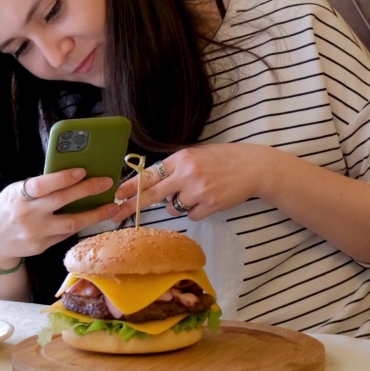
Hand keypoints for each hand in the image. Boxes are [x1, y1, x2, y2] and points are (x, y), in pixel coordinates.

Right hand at [0, 168, 117, 267]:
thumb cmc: (6, 209)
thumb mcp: (14, 192)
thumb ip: (37, 187)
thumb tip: (70, 176)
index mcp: (18, 196)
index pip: (41, 185)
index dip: (62, 178)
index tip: (82, 171)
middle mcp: (27, 215)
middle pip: (62, 202)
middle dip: (87, 191)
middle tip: (107, 182)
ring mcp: (36, 233)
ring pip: (71, 223)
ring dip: (95, 214)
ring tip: (112, 206)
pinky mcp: (42, 247)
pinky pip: (66, 234)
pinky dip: (81, 224)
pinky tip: (94, 217)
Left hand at [111, 144, 276, 222]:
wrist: (253, 167)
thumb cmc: (223, 159)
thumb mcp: (197, 154)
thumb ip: (176, 167)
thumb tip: (152, 183)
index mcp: (182, 158)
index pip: (150, 174)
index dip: (131, 186)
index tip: (116, 194)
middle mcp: (188, 174)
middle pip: (153, 194)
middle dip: (133, 205)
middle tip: (117, 213)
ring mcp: (199, 191)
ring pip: (173, 208)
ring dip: (178, 204)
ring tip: (197, 192)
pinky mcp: (210, 205)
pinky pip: (191, 216)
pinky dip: (195, 211)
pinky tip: (208, 199)